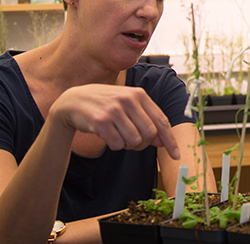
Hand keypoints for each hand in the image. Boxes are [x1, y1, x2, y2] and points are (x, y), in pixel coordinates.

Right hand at [49, 84, 179, 159]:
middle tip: (132, 140)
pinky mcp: (101, 121)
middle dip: (143, 143)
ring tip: (117, 133)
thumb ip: (146, 120)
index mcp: (139, 94)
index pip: (161, 121)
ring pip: (134, 141)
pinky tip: (107, 134)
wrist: (73, 101)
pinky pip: (117, 144)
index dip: (170, 140)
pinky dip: (114, 144)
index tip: (176, 155)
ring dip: (126, 144)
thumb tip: (162, 141)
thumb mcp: (128, 106)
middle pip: (149, 134)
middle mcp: (128, 100)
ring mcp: (114, 110)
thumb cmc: (105, 104)